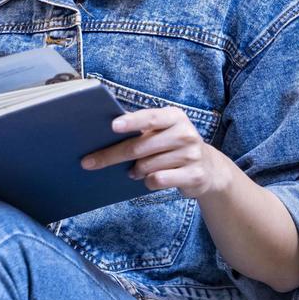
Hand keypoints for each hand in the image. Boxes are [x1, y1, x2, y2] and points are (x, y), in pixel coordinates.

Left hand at [80, 107, 236, 199]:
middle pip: (140, 146)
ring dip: (135, 170)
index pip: (150, 117)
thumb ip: (142, 127)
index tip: (112, 126)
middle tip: (89, 162)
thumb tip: (106, 127)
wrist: (209, 168)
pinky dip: (148, 182)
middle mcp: (185, 133)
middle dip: (112, 155)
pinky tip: (149, 179)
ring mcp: (191, 155)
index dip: (131, 122)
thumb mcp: (164, 130)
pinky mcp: (194, 175)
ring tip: (135, 170)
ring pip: (147, 166)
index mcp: (175, 117)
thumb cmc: (174, 145)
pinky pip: (158, 180)